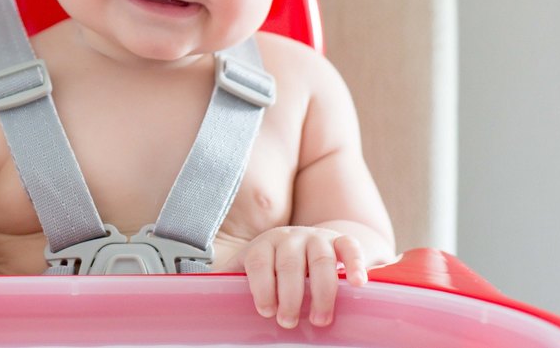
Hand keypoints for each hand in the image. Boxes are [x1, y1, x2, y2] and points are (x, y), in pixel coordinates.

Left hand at [228, 226, 366, 328]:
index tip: (264, 310)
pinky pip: (350, 247)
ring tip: (320, 319)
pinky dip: (355, 264)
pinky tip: (358, 284)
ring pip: (320, 259)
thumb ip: (228, 284)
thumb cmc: (273, 269)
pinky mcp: (341, 241)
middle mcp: (290, 237)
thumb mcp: (249, 272)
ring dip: (321, 291)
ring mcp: (317, 237)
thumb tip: (201, 300)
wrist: (306, 246)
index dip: (260, 285)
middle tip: (288, 322)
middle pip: (289, 263)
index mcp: (264, 244)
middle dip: (289, 295)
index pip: (258, 260)